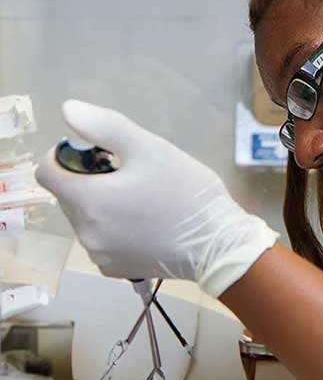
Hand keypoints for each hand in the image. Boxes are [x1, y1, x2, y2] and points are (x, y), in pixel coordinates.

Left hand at [36, 100, 278, 296]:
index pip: (46, 171)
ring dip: (100, 204)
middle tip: (130, 175)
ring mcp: (99, 255)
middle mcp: (85, 232)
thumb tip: (67, 110)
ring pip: (84, 218)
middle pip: (67, 195)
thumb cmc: (187, 192)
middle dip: (89, 180)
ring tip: (141, 200)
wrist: (218, 244)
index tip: (99, 154)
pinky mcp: (114, 270)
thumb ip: (105, 127)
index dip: (66, 155)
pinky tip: (143, 224)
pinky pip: (99, 240)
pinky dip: (111, 228)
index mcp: (89, 200)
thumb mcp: (150, 149)